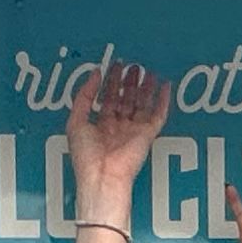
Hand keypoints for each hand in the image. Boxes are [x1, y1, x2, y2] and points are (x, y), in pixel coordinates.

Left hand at [64, 58, 170, 209]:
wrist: (103, 175)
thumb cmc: (87, 156)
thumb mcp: (76, 121)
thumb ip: (85, 96)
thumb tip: (95, 74)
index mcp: (101, 126)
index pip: (108, 99)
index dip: (111, 82)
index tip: (114, 66)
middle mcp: (118, 128)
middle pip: (126, 99)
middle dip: (129, 82)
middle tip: (132, 66)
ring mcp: (134, 131)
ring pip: (142, 104)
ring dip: (145, 88)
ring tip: (147, 71)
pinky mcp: (147, 135)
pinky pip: (158, 114)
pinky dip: (163, 100)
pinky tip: (165, 86)